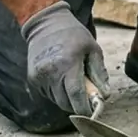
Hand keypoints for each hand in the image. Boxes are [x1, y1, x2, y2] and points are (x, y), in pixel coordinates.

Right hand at [21, 1, 110, 116]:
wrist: (45, 23)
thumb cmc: (73, 35)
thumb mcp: (92, 49)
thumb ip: (99, 73)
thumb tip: (105, 96)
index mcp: (68, 63)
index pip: (76, 96)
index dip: (85, 109)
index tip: (92, 113)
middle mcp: (51, 72)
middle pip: (66, 102)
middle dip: (78, 105)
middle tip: (86, 97)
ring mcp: (39, 76)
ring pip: (57, 100)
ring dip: (67, 99)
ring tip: (73, 82)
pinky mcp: (32, 78)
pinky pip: (48, 94)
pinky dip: (57, 92)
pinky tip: (61, 78)